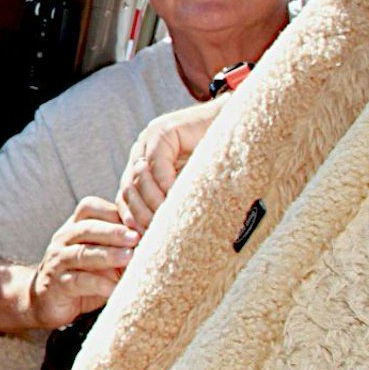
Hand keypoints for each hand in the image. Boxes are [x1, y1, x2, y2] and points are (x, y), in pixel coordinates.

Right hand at [29, 197, 138, 328]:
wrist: (47, 301)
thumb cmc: (83, 275)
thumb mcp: (101, 256)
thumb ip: (120, 246)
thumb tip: (157, 240)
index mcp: (75, 226)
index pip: (90, 207)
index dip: (115, 212)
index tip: (140, 222)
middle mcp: (63, 239)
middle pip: (86, 227)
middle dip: (114, 232)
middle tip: (137, 237)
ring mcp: (57, 261)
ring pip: (81, 253)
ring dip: (107, 255)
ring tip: (128, 257)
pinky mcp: (56, 285)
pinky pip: (76, 281)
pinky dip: (96, 284)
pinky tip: (113, 288)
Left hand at [116, 97, 226, 230]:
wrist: (241, 128)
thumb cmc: (221, 164)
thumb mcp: (190, 189)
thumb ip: (173, 204)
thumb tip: (159, 241)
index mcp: (144, 167)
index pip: (126, 197)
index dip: (131, 219)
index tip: (142, 241)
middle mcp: (142, 152)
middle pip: (128, 189)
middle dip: (139, 216)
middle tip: (154, 235)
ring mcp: (149, 139)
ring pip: (138, 178)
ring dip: (151, 204)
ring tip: (167, 222)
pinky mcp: (164, 131)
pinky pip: (157, 163)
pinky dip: (165, 185)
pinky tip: (176, 199)